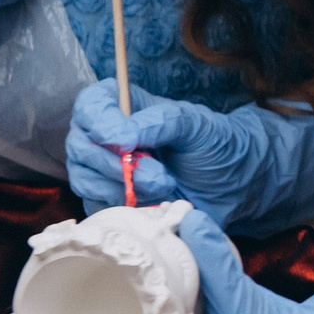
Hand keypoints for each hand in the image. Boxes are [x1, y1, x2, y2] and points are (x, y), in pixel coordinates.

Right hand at [65, 83, 313, 234]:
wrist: (234, 187)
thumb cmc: (217, 147)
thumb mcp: (199, 125)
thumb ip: (163, 121)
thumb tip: (122, 136)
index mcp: (126, 107)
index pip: (91, 105)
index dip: (100, 123)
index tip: (125, 142)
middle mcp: (107, 137)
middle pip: (80, 146)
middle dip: (117, 165)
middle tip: (160, 176)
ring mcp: (102, 170)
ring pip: (84, 179)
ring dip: (123, 188)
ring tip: (166, 188)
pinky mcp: (107, 200)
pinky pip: (95, 205)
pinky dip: (122, 208)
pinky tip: (152, 204)